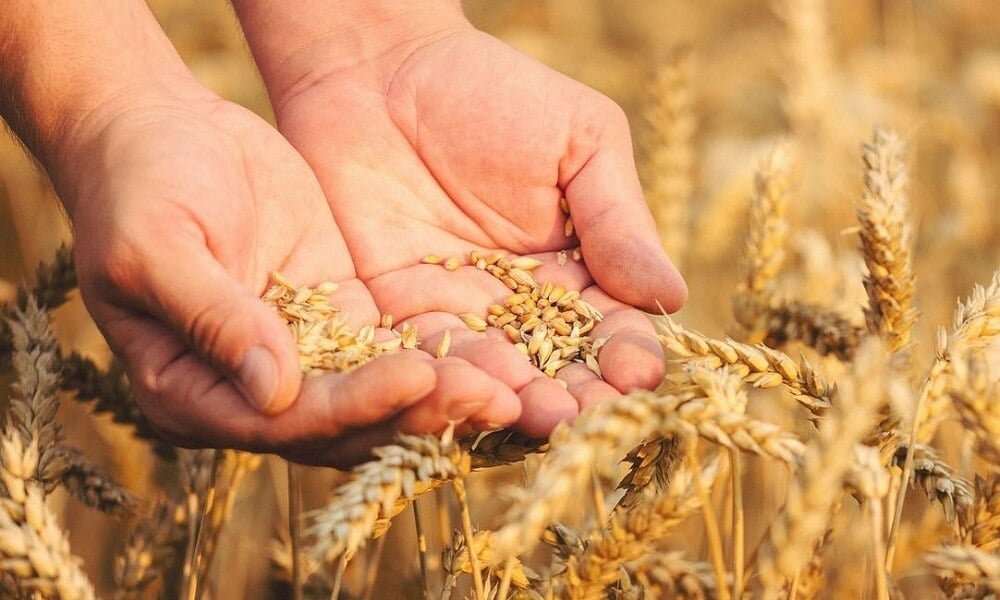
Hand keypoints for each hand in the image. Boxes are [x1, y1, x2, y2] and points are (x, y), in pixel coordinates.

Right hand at [57, 86, 519, 466]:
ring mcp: (301, 354)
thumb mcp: (157, 247)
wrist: (158, 129)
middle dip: (420, 412)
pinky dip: (443, 349)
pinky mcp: (339, 315)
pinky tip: (500, 347)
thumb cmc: (136, 185)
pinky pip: (395, 342)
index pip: (283, 420)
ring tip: (514, 385)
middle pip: (345, 421)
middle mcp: (252, 391)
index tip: (417, 377)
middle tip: (495, 402)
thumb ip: (214, 317)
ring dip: (445, 390)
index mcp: (191, 394)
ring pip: (380, 390)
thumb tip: (273, 393)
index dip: (352, 405)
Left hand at [250, 19, 686, 436]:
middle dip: (570, 396)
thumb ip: (618, 219)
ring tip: (531, 418)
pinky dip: (435, 380)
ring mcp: (452, 313)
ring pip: (486, 372)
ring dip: (510, 399)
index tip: (636, 377)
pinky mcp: (387, 313)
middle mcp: (515, 305)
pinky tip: (457, 396)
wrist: (379, 66)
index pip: (608, 327)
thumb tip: (671, 298)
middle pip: (550, 366)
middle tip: (582, 422)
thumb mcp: (578, 141)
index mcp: (574, 268)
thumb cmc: (494, 90)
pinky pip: (414, 356)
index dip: (623, 355)